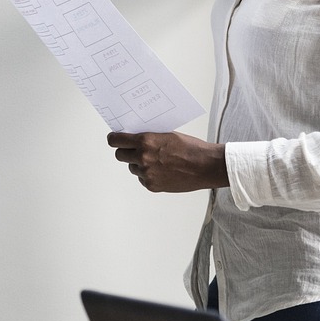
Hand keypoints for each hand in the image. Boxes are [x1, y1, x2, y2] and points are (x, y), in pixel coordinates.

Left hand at [107, 131, 227, 192]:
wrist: (205, 166)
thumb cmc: (190, 148)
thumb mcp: (166, 134)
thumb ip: (148, 137)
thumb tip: (134, 138)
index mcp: (145, 141)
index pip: (116, 140)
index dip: (114, 139)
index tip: (114, 139)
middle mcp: (142, 157)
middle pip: (120, 155)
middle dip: (125, 152)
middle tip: (133, 150)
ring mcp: (146, 173)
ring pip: (132, 167)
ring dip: (138, 164)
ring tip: (156, 161)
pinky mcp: (152, 185)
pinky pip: (142, 179)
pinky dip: (148, 175)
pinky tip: (162, 171)